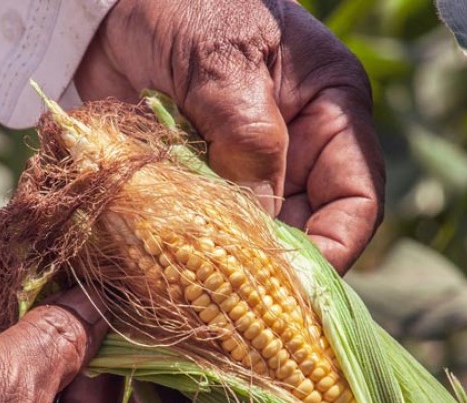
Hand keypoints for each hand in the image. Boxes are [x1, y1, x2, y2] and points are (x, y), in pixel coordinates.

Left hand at [75, 0, 384, 272]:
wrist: (110, 5)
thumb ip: (248, 139)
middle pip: (303, 230)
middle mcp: (294, 151)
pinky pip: (204, 231)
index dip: (334, 249)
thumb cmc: (184, 5)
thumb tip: (258, 226)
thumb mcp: (223, 62)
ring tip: (198, 294)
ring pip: (252, 239)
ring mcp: (243, 170)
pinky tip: (166, 271)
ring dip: (226, 268)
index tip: (295, 288)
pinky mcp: (197, 184)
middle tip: (235, 308)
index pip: (356, 201)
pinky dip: (188, 253)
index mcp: (330, 114)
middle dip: (274, 270)